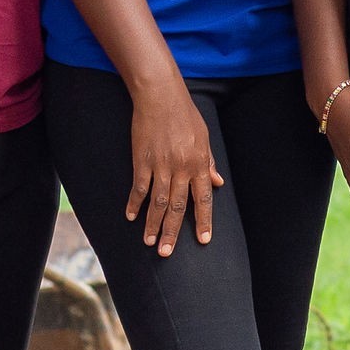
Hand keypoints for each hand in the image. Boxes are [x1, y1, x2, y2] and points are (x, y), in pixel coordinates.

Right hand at [125, 76, 222, 256]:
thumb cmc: (185, 114)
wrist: (160, 96)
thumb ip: (209, 163)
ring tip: (149, 242)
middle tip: (166, 253)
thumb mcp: (204, 137)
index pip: (203, 199)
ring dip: (152, 224)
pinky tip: (131, 217)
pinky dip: (134, 203)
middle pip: (177, 207)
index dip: (203, 220)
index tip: (203, 239)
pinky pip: (138, 187)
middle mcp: (181, 168)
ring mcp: (160, 165)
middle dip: (172, 232)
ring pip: (157, 202)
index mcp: (198, 163)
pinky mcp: (141, 160)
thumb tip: (217, 183)